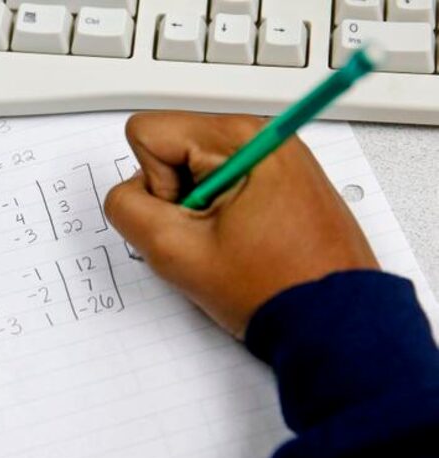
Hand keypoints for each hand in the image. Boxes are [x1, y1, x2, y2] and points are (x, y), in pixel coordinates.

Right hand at [105, 112, 378, 337]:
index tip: (190, 218)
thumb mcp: (176, 252)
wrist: (333, 322)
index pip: (146, 133)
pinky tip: (241, 242)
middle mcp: (259, 135)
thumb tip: (126, 194)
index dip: (153, 185)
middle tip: (210, 235)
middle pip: (170, 149)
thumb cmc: (272, 289)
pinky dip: (219, 213)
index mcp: (238, 137)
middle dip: (176, 197)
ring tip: (229, 243)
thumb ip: (127, 209)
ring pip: (192, 169)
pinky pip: (219, 183)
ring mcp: (273, 156)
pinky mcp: (279, 177)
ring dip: (197, 209)